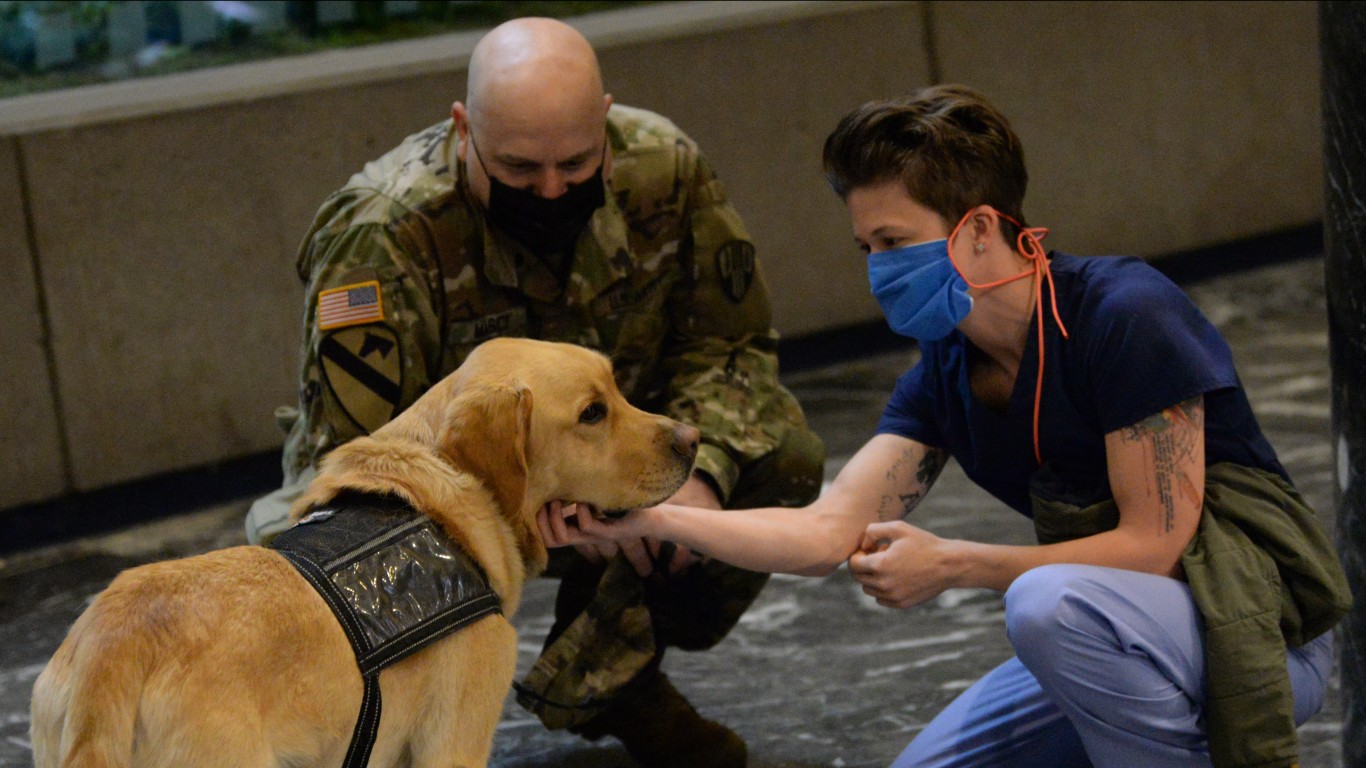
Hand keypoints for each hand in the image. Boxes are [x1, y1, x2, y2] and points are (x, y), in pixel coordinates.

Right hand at [534, 472, 719, 577]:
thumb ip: (579, 485)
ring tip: (561, 500)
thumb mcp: (597, 491)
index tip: (537, 500)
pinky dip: (581, 513)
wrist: (658, 513)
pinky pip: (587, 527)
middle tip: (546, 500)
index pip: (545, 534)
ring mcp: (597, 534)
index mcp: (577, 525)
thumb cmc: (627, 500)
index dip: (535, 521)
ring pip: (563, 537)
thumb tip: (558, 465)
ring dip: (557, 517)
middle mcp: (584, 533)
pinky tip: (585, 501)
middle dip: (541, 520)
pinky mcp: (612, 532)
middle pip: (549, 540)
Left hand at [846, 520, 956, 608]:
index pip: (853, 564)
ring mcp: (892, 596)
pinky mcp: (901, 604)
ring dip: (872, 578)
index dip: (858, 554)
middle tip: (879, 555)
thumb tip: (863, 545)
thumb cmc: (923, 543)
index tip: (870, 549)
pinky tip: (896, 577)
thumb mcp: (898, 528)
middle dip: (863, 566)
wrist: (948, 565)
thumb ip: (873, 531)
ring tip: (889, 565)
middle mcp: (883, 584)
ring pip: (868, 589)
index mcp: (880, 565)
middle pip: (858, 578)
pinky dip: (882, 589)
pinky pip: (881, 599)